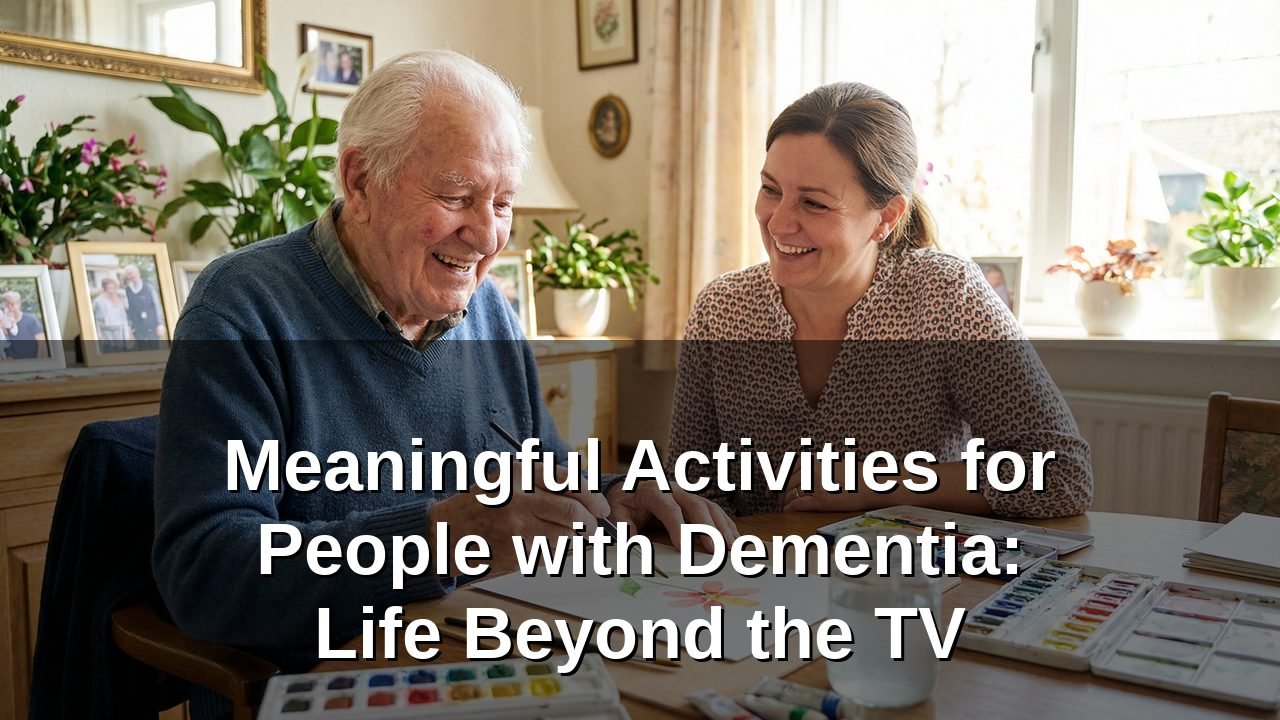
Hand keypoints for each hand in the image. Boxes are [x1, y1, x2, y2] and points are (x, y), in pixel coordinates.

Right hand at [428, 462, 610, 572]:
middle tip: (593, 527)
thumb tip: (585, 491)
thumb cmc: (484, 503)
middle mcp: (518, 499)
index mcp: (518, 474)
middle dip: (590, 522)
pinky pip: (549, 555)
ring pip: (564, 537)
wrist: (449, 532)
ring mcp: (516, 529)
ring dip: (570, 539)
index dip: (591, 496)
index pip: (568, 482)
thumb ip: (545, 479)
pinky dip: (552, 552)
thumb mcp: (510, 477)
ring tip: (557, 534)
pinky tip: (535, 545)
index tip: (600, 506)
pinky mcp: (515, 554)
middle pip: (572, 513)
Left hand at [606, 480, 737, 551]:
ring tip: (732, 549)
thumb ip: (622, 526)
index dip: (677, 526)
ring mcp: (688, 495)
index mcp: (652, 491)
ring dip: (722, 529)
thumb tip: (630, 538)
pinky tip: (735, 543)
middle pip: (695, 506)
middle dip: (707, 528)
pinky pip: (716, 514)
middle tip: (716, 550)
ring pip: (710, 508)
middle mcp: (674, 490)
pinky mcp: (697, 503)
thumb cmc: (625, 506)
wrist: (630, 492)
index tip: (683, 547)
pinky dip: (727, 528)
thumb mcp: (616, 514)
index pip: (668, 507)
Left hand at [779, 469, 868, 512]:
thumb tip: (797, 475)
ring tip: (785, 508)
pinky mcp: (822, 499)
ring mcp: (816, 485)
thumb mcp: (830, 464)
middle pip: (785, 483)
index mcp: (813, 460)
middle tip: (776, 501)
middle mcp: (812, 470)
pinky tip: (788, 511)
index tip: (770, 489)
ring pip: (789, 494)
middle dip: (778, 493)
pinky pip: (798, 504)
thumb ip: (813, 467)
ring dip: (784, 502)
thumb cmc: (853, 476)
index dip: (775, 480)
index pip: (786, 469)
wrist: (872, 484)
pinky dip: (790, 508)